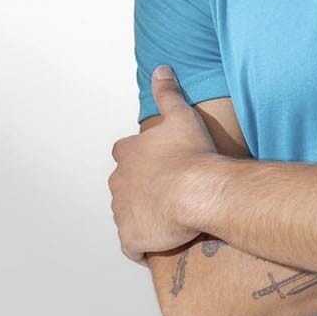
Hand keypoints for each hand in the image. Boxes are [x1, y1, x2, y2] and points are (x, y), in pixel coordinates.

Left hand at [108, 66, 219, 264]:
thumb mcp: (181, 114)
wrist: (198, 190)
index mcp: (127, 154)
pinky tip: (161, 243)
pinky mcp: (131, 238)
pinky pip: (132, 246)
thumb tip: (160, 69)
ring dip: (143, 218)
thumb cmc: (192, 154)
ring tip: (169, 221)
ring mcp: (122, 212)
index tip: (162, 168)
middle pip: (124, 187)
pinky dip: (142, 246)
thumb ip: (168, 92)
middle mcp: (118, 182)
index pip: (126, 156)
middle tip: (168, 195)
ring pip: (127, 216)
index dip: (144, 163)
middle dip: (141, 192)